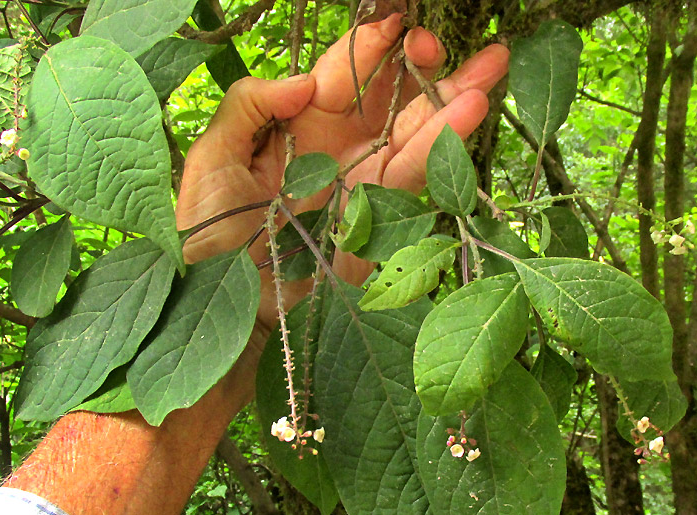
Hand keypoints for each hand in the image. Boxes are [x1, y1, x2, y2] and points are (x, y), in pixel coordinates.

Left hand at [176, 14, 508, 334]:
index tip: (397, 20)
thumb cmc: (208, 233)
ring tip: (491, 67)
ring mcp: (362, 181)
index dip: (369, 45)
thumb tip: (302, 80)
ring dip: (451, 99)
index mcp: (296, 126)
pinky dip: (444, 143)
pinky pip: (416, 172)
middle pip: (389, 97)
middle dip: (421, 65)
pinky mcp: (380, 215)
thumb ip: (250, 106)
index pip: (341, 73)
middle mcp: (337, 148)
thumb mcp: (211, 159)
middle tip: (441, 44)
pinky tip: (471, 111)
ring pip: (414, 131)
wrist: (228, 302)